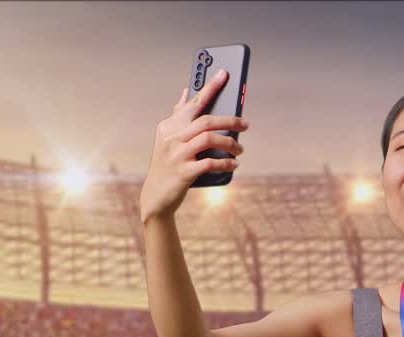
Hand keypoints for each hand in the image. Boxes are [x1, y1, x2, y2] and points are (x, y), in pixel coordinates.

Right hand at [139, 68, 248, 223]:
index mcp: (169, 126)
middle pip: (206, 120)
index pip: (193, 103)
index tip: (225, 73)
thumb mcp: (169, 138)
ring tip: (240, 149)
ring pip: (209, 139)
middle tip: (246, 124)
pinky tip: (234, 164)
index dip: (210, 87)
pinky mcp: (183, 172)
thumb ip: (179, 115)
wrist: (157, 196)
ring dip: (230, 143)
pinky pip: (210, 162)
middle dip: (230, 120)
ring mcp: (176, 154)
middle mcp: (171, 137)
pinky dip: (226, 162)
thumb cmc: (168, 164)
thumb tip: (187, 91)